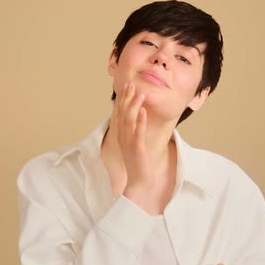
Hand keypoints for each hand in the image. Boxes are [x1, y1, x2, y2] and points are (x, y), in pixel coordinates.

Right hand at [113, 82, 153, 204]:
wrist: (138, 181)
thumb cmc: (137, 162)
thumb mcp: (133, 143)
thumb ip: (133, 130)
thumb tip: (138, 115)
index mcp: (121, 135)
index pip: (120, 113)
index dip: (122, 99)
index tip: (127, 86)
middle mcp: (122, 137)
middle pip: (122, 114)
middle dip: (126, 98)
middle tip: (131, 84)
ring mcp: (129, 143)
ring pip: (129, 121)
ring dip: (134, 106)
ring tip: (140, 94)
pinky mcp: (137, 149)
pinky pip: (138, 133)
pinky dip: (140, 122)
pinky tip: (144, 112)